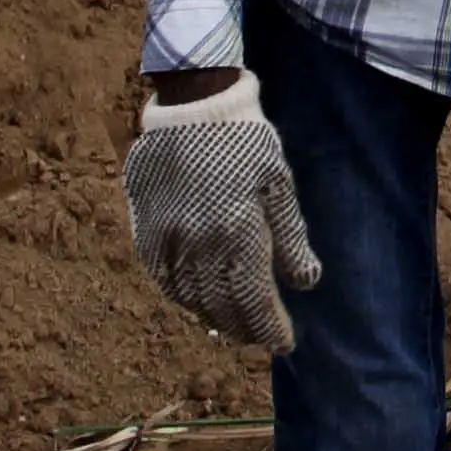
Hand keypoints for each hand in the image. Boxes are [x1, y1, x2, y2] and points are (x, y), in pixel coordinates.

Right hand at [126, 74, 318, 353]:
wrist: (191, 106)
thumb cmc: (246, 141)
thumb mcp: (280, 184)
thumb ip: (291, 237)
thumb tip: (305, 283)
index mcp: (239, 233)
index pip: (254, 300)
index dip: (270, 328)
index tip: (285, 343)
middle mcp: (200, 244)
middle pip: (221, 306)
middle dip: (244, 329)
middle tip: (260, 338)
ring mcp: (167, 238)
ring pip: (189, 297)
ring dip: (212, 317)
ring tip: (231, 327)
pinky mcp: (145, 229)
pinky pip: (162, 277)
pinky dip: (180, 297)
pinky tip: (194, 302)